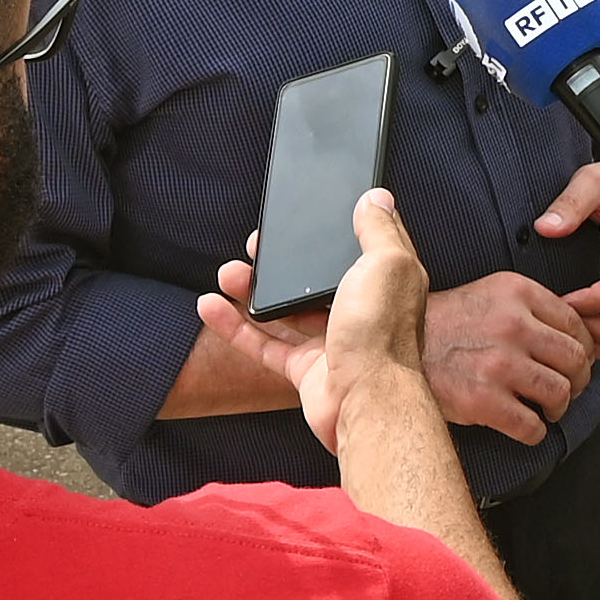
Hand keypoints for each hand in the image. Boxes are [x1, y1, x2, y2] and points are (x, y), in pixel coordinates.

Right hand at [196, 189, 436, 454]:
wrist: (367, 402)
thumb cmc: (382, 334)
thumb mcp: (388, 264)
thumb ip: (379, 230)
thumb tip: (377, 196)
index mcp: (384, 280)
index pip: (358, 244)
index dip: (332, 226)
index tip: (304, 211)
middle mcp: (359, 309)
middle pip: (314, 276)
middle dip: (281, 260)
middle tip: (255, 245)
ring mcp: (331, 340)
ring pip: (284, 308)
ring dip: (252, 289)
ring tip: (228, 272)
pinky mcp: (306, 368)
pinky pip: (263, 342)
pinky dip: (235, 326)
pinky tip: (211, 306)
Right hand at [425, 270, 596, 442]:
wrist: (398, 346)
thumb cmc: (447, 323)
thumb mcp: (493, 293)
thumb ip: (532, 307)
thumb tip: (576, 334)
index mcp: (518, 293)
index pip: (576, 324)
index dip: (584, 348)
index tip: (578, 361)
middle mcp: (513, 325)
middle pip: (576, 360)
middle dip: (578, 380)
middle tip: (568, 388)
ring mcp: (499, 364)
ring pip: (560, 394)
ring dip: (559, 407)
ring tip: (548, 408)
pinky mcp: (483, 400)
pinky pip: (531, 426)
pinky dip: (535, 432)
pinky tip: (526, 426)